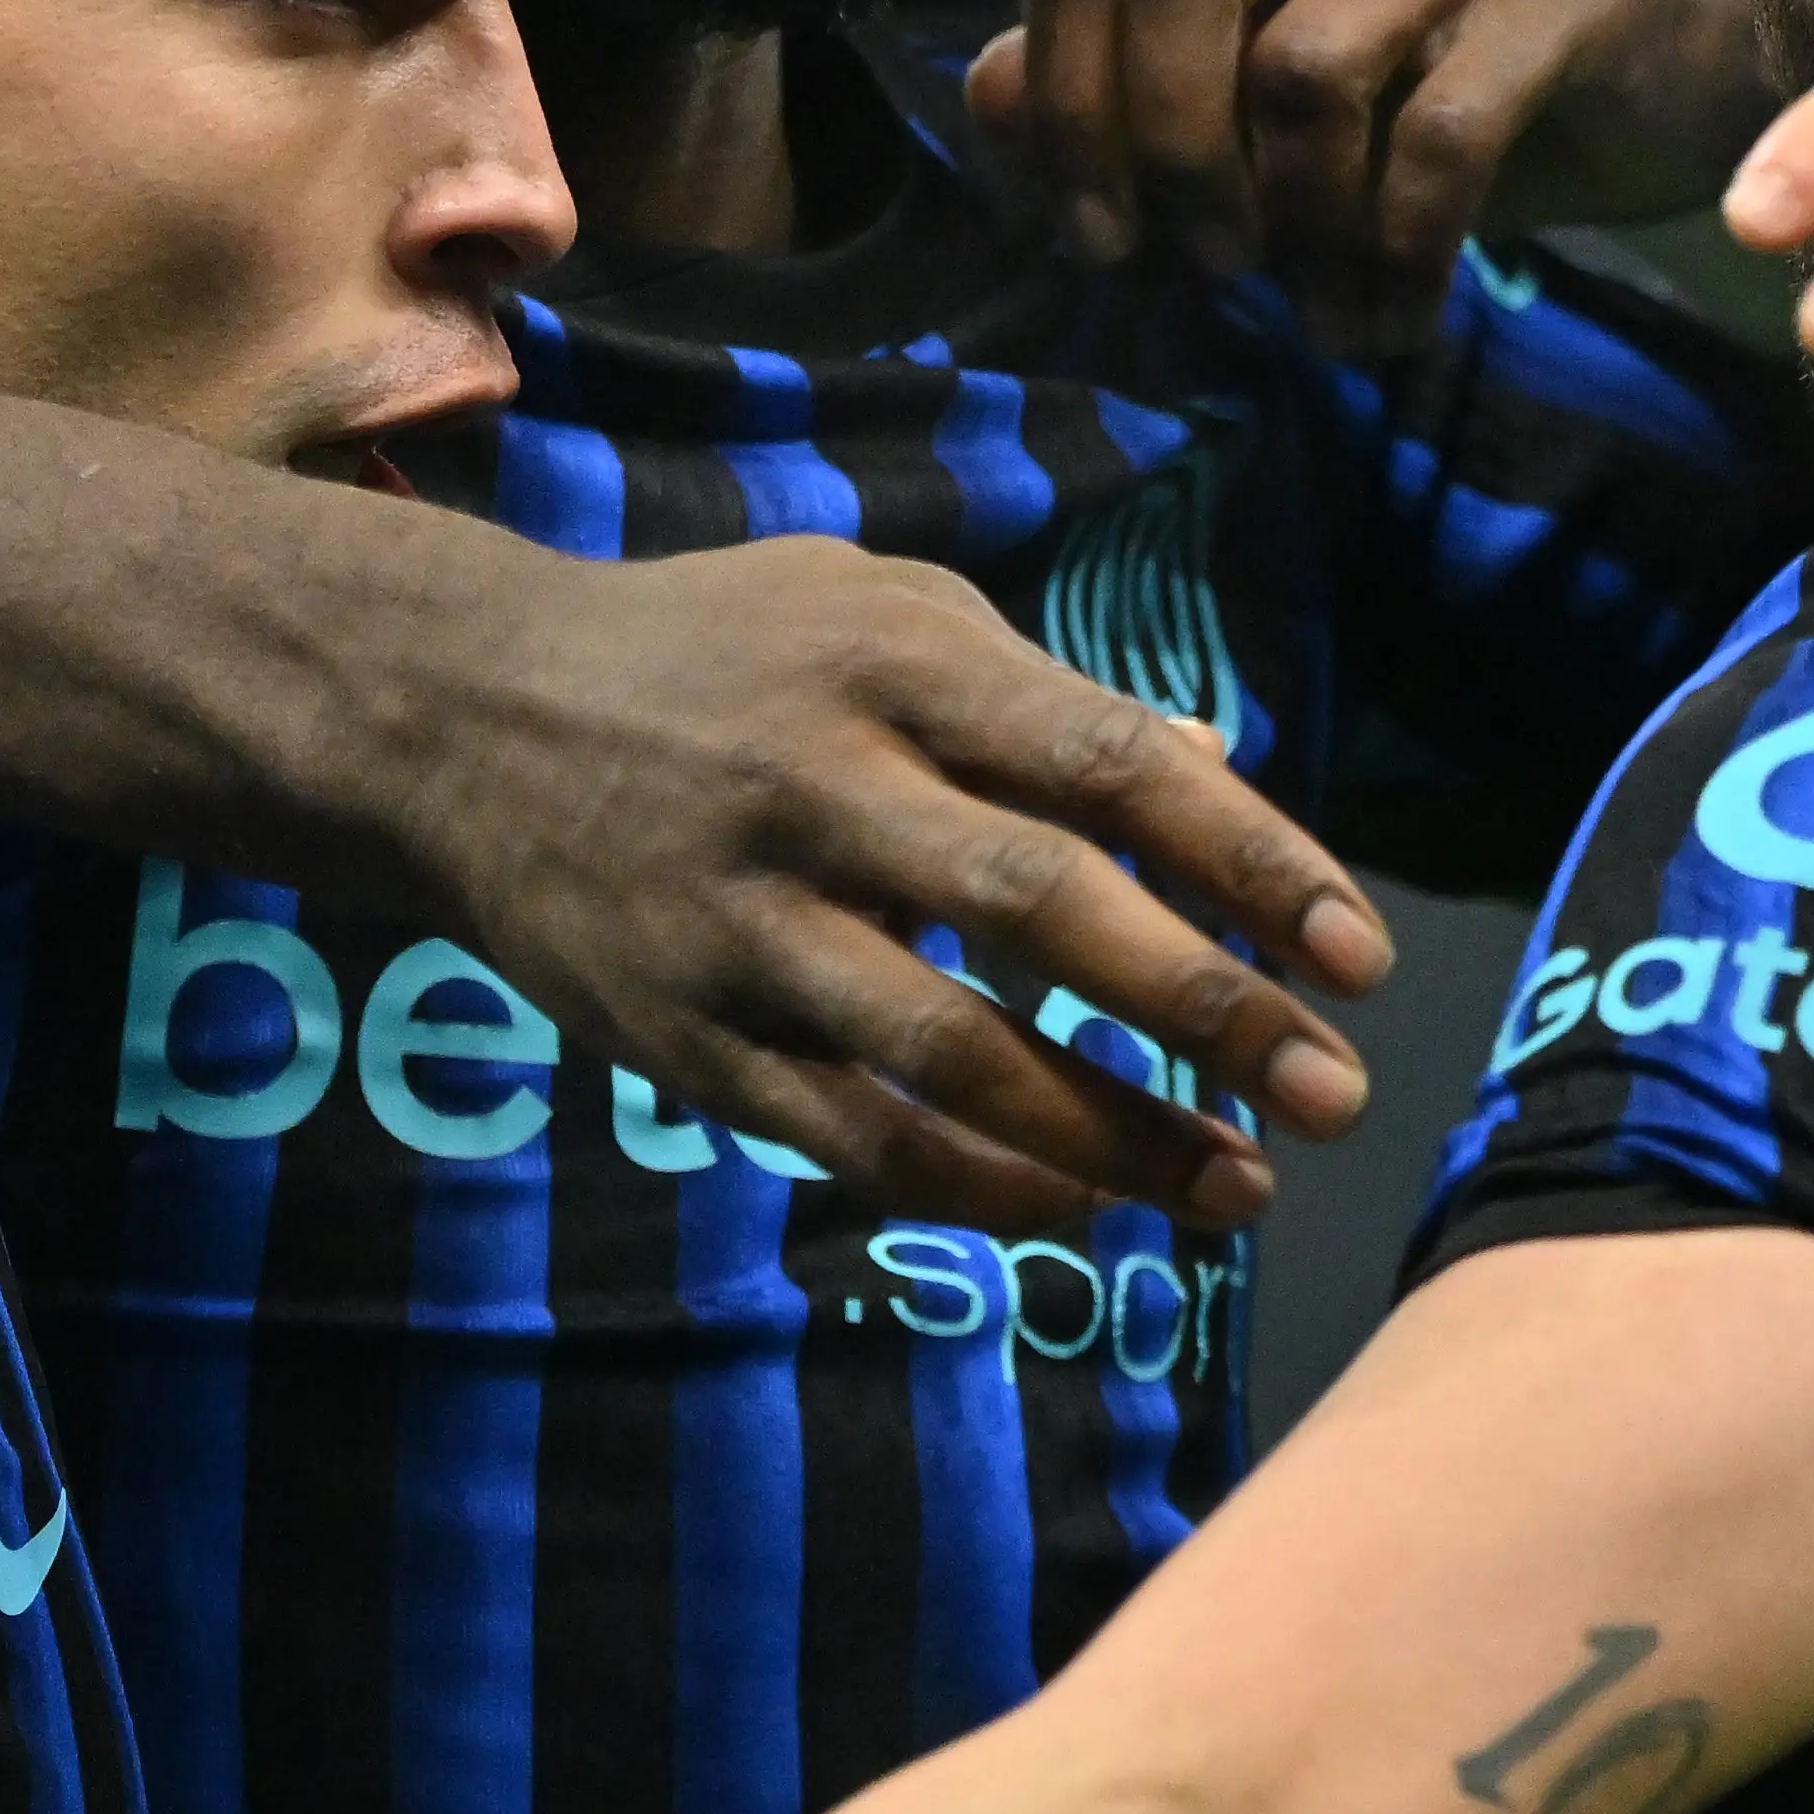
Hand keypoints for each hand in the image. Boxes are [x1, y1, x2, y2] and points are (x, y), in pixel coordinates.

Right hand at [350, 529, 1397, 1241]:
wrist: (453, 718)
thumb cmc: (711, 650)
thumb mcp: (869, 604)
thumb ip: (1037, 689)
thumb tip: (1212, 762)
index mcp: (891, 660)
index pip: (1110, 761)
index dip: (1251, 859)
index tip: (1359, 956)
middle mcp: (821, 784)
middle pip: (1046, 907)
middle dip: (1209, 1012)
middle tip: (1334, 1094)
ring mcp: (744, 921)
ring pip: (951, 1054)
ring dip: (1113, 1137)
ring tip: (1236, 1191)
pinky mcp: (683, 1035)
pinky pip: (851, 1135)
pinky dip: (977, 1183)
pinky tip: (1081, 1209)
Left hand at [965, 0, 1775, 356]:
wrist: (1675, 68)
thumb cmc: (1442, 81)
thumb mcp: (1264, 94)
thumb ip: (1120, 84)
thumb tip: (996, 101)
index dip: (1064, 104)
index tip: (1096, 237)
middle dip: (1160, 148)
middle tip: (1206, 262)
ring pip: (1304, 67)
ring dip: (1292, 226)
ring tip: (1315, 306)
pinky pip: (1442, 137)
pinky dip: (1396, 258)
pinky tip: (1391, 321)